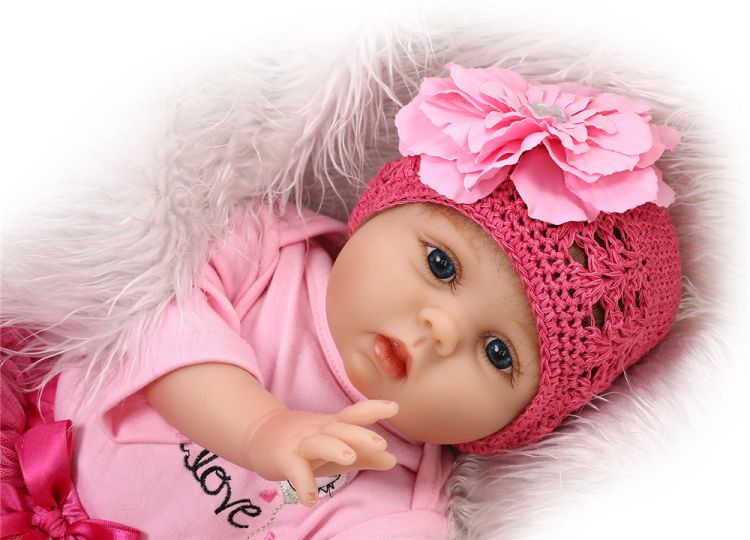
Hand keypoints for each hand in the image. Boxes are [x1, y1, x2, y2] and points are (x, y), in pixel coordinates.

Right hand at [242, 400, 398, 506]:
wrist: (259, 436)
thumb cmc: (307, 445)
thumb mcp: (336, 449)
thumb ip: (365, 456)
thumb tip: (393, 460)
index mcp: (334, 426)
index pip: (355, 414)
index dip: (374, 408)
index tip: (395, 407)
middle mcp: (319, 430)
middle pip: (340, 428)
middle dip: (360, 435)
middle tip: (381, 443)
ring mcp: (301, 443)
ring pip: (319, 443)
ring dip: (334, 448)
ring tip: (350, 459)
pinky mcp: (284, 460)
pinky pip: (294, 470)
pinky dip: (303, 483)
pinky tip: (310, 499)